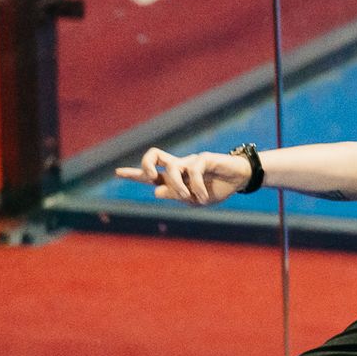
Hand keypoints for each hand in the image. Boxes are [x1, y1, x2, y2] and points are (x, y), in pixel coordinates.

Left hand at [114, 147, 250, 205]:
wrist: (239, 180)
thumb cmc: (217, 189)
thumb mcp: (195, 200)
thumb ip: (176, 195)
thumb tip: (155, 191)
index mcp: (175, 178)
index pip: (151, 174)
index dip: (134, 173)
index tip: (117, 173)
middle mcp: (179, 166)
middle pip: (154, 156)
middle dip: (146, 165)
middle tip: (151, 177)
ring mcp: (190, 161)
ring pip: (172, 168)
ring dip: (178, 186)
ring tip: (189, 197)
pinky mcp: (204, 158)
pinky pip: (194, 172)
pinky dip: (197, 187)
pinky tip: (204, 197)